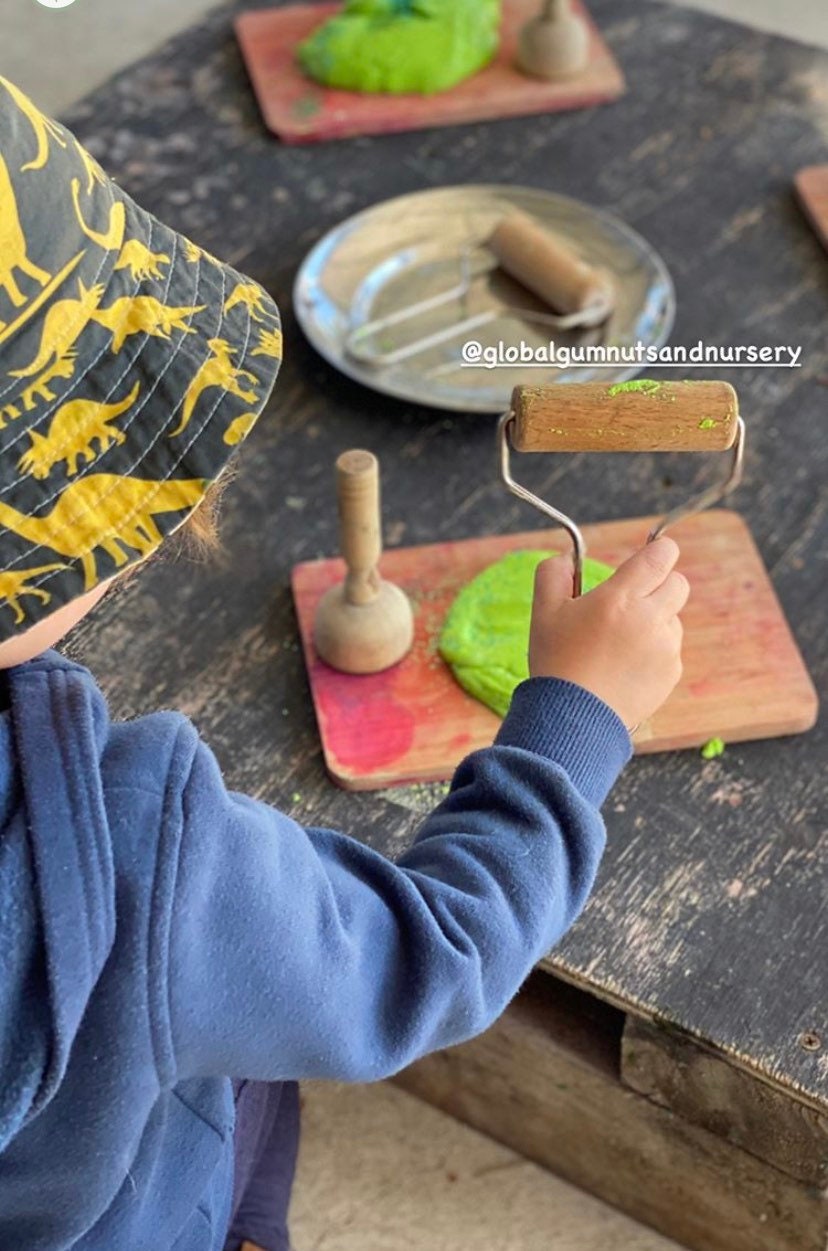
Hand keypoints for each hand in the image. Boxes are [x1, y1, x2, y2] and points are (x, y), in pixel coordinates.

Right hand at [528, 537, 687, 730]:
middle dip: (659, 584)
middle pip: (678, 583)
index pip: (661, 556)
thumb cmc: (556, 663)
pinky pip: (671, 649)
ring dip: (656, 620)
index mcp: (620, 598)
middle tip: (631, 600)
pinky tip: (625, 665)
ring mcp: (665, 648)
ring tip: (619, 643)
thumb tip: (567, 556)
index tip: (650, 555)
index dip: (660, 549)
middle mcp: (650, 619)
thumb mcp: (543, 612)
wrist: (572, 719)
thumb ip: (553, 573)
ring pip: (674, 617)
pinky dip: (655, 650)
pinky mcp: (671, 673)